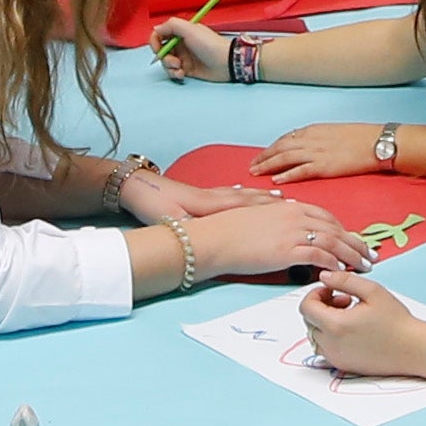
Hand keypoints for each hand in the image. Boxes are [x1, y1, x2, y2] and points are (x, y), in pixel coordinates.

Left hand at [118, 167, 280, 223]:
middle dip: (271, 202)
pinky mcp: (197, 194)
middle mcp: (212, 196)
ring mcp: (206, 193)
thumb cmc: (151, 204)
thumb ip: (192, 229)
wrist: (131, 186)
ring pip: (240, 194)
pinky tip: (243, 193)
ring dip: (259, 196)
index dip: (268, 208)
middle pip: (248, 198)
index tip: (290, 209)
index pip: (245, 205)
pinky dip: (242, 193)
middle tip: (295, 204)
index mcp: (209, 203)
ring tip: (278, 198)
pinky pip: (228, 193)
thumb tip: (208, 239)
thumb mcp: (171, 221)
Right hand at [157, 17, 233, 80]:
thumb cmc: (210, 44)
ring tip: (180, 69)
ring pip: (166, 62)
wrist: (226, 62)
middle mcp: (180, 43)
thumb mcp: (190, 29)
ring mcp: (183, 57)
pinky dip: (174, 74)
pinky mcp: (186, 69)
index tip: (158, 49)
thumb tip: (156, 28)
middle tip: (174, 61)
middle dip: (164, 57)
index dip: (155, 42)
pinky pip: (173, 72)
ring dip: (169, 67)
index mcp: (180, 32)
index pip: (159, 34)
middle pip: (161, 50)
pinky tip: (182, 74)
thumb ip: (171, 25)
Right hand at [184, 197, 376, 281]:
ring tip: (364, 267)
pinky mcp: (287, 250)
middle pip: (336, 228)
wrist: (214, 238)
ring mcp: (292, 232)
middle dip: (356, 242)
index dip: (344, 230)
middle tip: (370, 255)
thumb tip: (288, 231)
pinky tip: (342, 272)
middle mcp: (295, 216)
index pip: (326, 216)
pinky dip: (334, 264)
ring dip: (352, 255)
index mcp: (289, 207)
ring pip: (333, 242)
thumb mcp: (258, 218)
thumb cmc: (229, 230)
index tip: (354, 240)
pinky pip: (319, 256)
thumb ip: (278, 221)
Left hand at [254, 122, 384, 182]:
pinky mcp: (324, 165)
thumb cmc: (361, 138)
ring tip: (256, 173)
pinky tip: (276, 180)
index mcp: (314, 130)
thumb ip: (319, 139)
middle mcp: (311, 139)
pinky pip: (300, 170)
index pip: (286, 139)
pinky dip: (286, 175)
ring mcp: (317, 152)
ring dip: (268, 165)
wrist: (377, 143)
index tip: (262, 155)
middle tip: (251, 166)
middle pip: (280, 148)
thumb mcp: (335, 133)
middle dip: (264, 157)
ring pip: (285, 158)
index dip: (272, 148)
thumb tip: (308, 147)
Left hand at [298, 275, 425, 376]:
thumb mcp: (372, 291)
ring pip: (315, 335)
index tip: (333, 289)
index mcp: (335, 325)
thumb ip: (344, 280)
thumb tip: (324, 276)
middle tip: (345, 300)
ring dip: (325, 322)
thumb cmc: (397, 321)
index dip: (316, 294)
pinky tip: (353, 330)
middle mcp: (331, 345)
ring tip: (350, 315)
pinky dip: (332, 337)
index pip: (306, 307)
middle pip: (309, 321)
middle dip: (322, 306)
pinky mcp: (343, 366)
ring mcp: (336, 358)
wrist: (414, 349)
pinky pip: (326, 349)